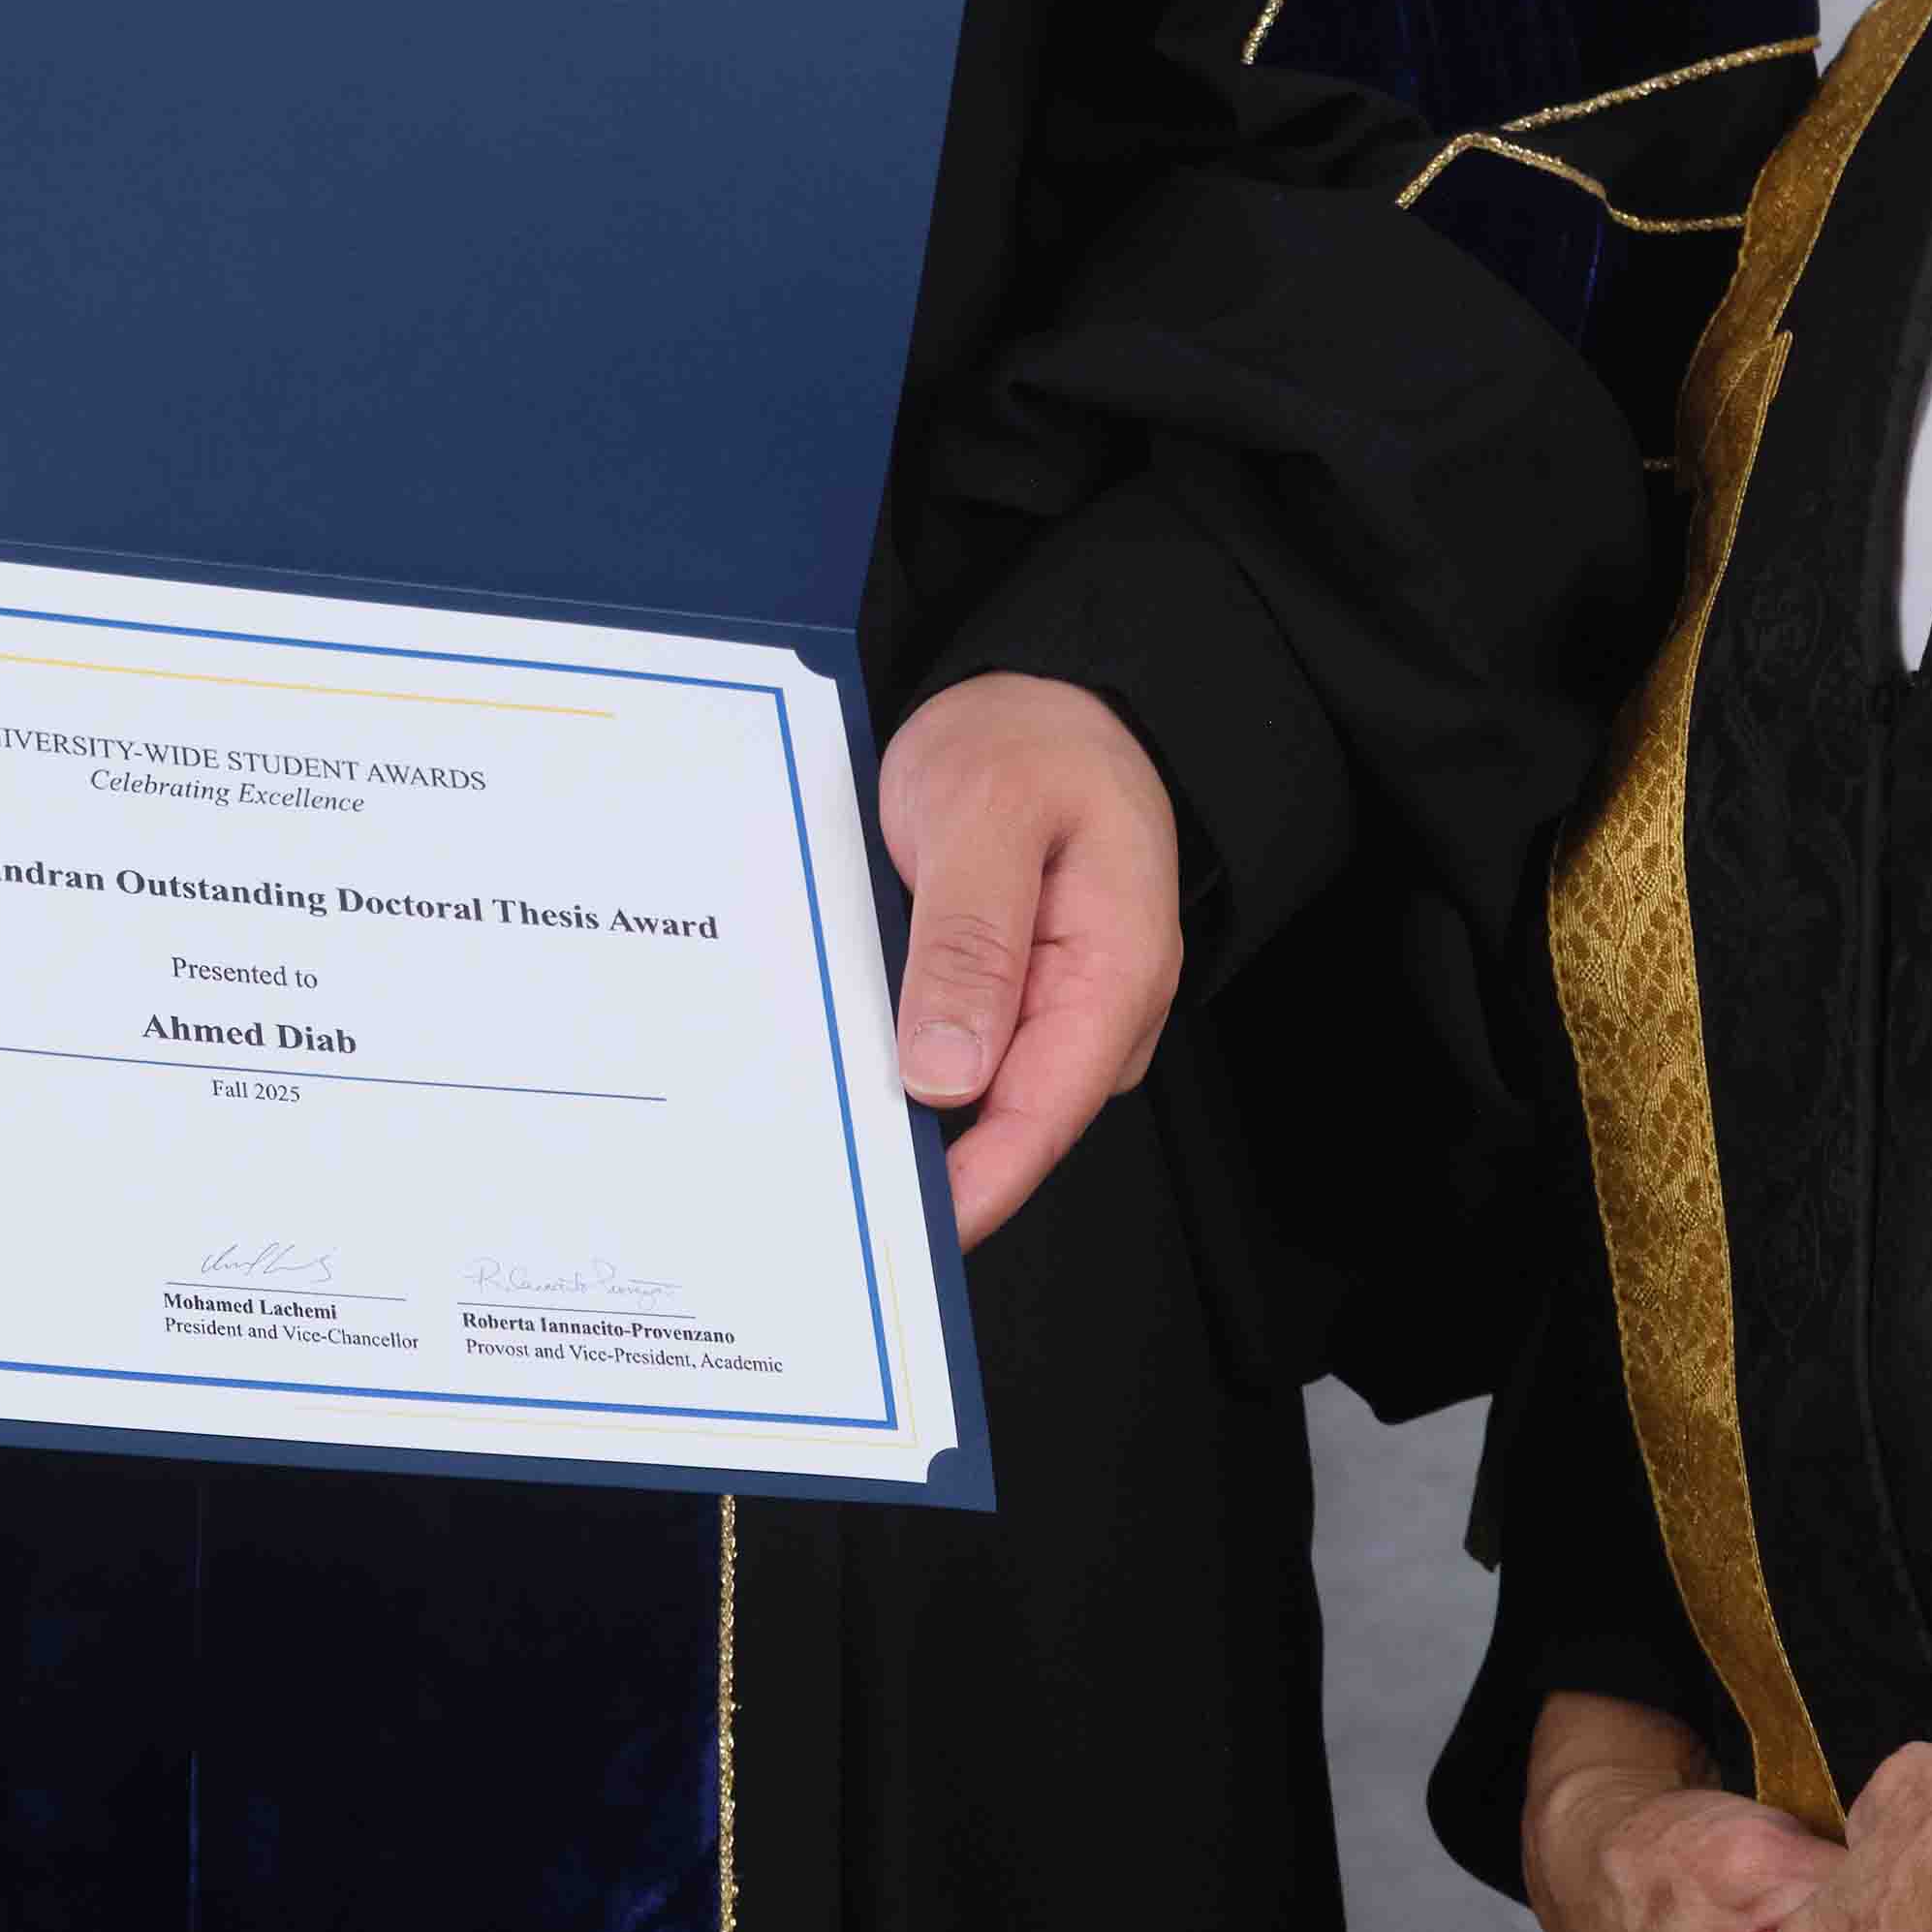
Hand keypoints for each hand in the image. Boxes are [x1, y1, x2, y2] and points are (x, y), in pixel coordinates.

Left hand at [872, 670, 1183, 1250]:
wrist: (1041, 697)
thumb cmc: (1028, 741)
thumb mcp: (986, 817)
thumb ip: (972, 941)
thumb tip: (949, 1073)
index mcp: (1115, 969)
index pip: (1045, 1112)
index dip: (976, 1185)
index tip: (904, 1234)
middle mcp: (1097, 1007)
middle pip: (1010, 1120)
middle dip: (928, 1167)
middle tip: (822, 1198)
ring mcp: (1056, 1006)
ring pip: (979, 1094)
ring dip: (906, 1118)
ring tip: (816, 1144)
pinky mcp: (1015, 995)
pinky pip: (962, 1053)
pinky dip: (903, 1067)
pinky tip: (843, 1075)